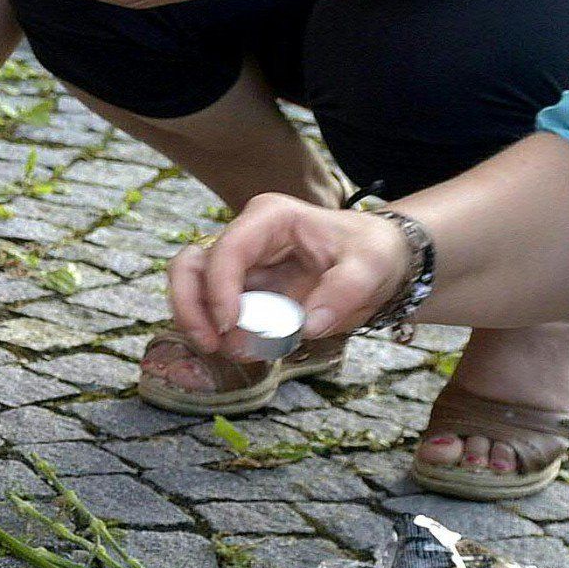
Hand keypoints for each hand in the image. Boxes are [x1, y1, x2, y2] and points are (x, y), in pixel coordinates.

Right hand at [169, 192, 413, 361]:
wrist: (378, 261)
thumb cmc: (372, 252)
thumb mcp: (371, 267)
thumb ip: (343, 292)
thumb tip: (307, 325)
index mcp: (271, 218)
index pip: (229, 248)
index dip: (220, 288)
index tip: (231, 325)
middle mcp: (246, 237)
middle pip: (192, 264)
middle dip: (190, 304)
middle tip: (209, 341)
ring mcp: (240, 265)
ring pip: (191, 287)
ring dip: (196, 320)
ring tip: (219, 349)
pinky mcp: (242, 291)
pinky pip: (212, 310)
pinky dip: (216, 331)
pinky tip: (238, 349)